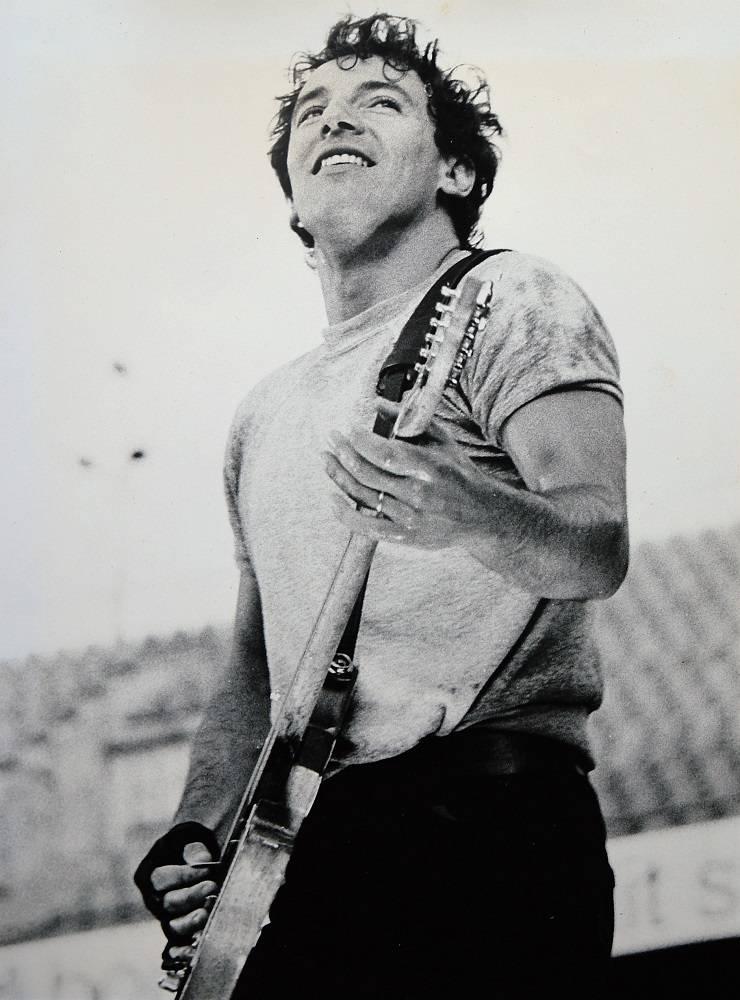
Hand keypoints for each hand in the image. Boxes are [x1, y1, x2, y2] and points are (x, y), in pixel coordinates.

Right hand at [151, 841, 218, 941]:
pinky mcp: (176, 930)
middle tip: (212, 887)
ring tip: (206, 913)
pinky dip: (185, 949)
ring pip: (172, 926)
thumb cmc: (184, 850)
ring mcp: (164, 917)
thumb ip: (192, 849)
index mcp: (148, 875)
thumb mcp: (185, 842)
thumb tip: (203, 859)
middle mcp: (153, 899)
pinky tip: (196, 946)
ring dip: (191, 921)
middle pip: (168, 903)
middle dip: (191, 896)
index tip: (208, 868)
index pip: (161, 878)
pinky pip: (177, 944)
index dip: (184, 875)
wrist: (186, 861)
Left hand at [323, 399, 493, 549]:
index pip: (386, 454)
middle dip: (344, 453)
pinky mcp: (405, 536)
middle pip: (369, 474)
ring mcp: (411, 518)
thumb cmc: (459, 474)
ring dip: (339, 476)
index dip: (361, 441)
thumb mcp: (442, 441)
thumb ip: (410, 421)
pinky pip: (367, 527)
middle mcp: (420, 494)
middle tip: (332, 439)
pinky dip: (345, 514)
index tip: (349, 428)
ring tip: (327, 459)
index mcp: (431, 467)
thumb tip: (377, 402)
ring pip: (363, 496)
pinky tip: (332, 498)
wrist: (481, 515)